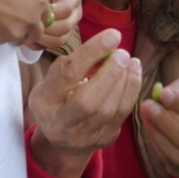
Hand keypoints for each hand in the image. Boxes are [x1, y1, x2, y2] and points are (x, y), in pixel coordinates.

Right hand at [0, 0, 48, 44]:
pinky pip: (4, 40)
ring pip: (21, 38)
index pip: (46, 16)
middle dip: (28, 27)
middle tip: (13, 18)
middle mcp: (33, 19)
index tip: (25, 11)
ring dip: (15, 32)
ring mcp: (18, 31)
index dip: (35, 14)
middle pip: (37, 31)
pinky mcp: (2, 39)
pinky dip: (0, 34)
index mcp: (40, 1)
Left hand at [25, 0, 82, 50]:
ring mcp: (69, 27)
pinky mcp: (60, 37)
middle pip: (65, 27)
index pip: (66, 9)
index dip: (50, 13)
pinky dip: (39, 45)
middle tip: (28, 25)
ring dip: (42, 39)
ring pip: (59, 40)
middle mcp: (75, 13)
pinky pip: (52, 47)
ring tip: (27, 32)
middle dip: (45, 28)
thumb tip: (41, 9)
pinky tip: (27, 39)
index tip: (35, 12)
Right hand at [27, 28, 142, 177]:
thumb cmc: (57, 100)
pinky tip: (134, 72)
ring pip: (109, 110)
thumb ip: (72, 64)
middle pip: (88, 100)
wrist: (61, 142)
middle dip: (110, 73)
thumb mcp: (53, 80)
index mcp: (44, 101)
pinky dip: (131, 90)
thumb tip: (105, 46)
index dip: (92, 52)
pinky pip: (122, 115)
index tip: (112, 35)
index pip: (68, 74)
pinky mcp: (104, 140)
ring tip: (130, 60)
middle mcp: (61, 123)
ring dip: (124, 81)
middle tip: (122, 53)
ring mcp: (83, 136)